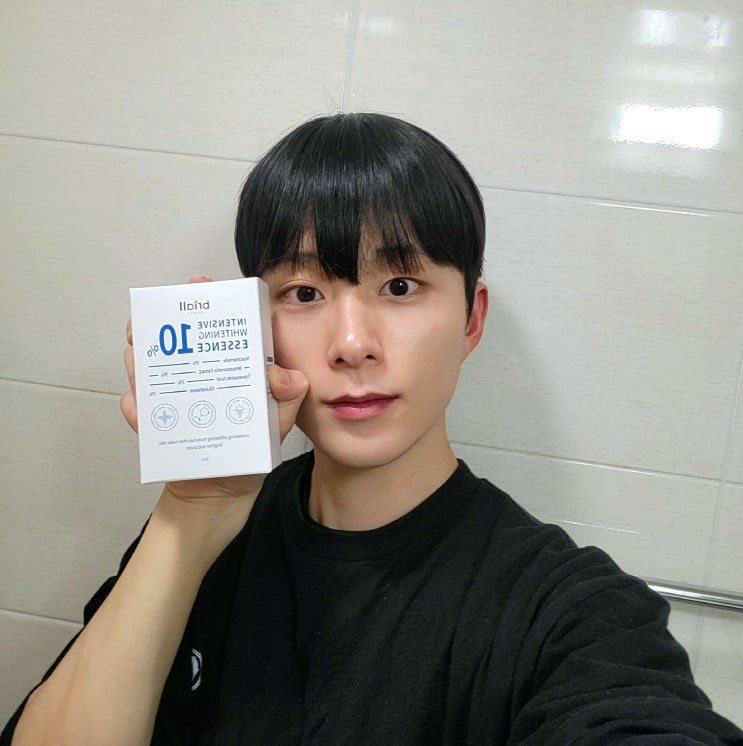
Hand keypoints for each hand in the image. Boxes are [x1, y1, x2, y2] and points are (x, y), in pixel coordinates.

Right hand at [120, 276, 308, 506]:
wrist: (222, 497)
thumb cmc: (251, 453)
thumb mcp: (276, 425)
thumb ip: (287, 401)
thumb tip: (287, 378)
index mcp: (231, 367)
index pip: (219, 325)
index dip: (208, 300)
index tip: (197, 286)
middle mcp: (200, 374)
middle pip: (174, 337)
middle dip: (159, 323)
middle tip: (153, 323)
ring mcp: (175, 396)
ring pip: (147, 364)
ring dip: (139, 358)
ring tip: (140, 361)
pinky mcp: (157, 422)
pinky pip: (137, 408)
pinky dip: (135, 406)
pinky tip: (140, 409)